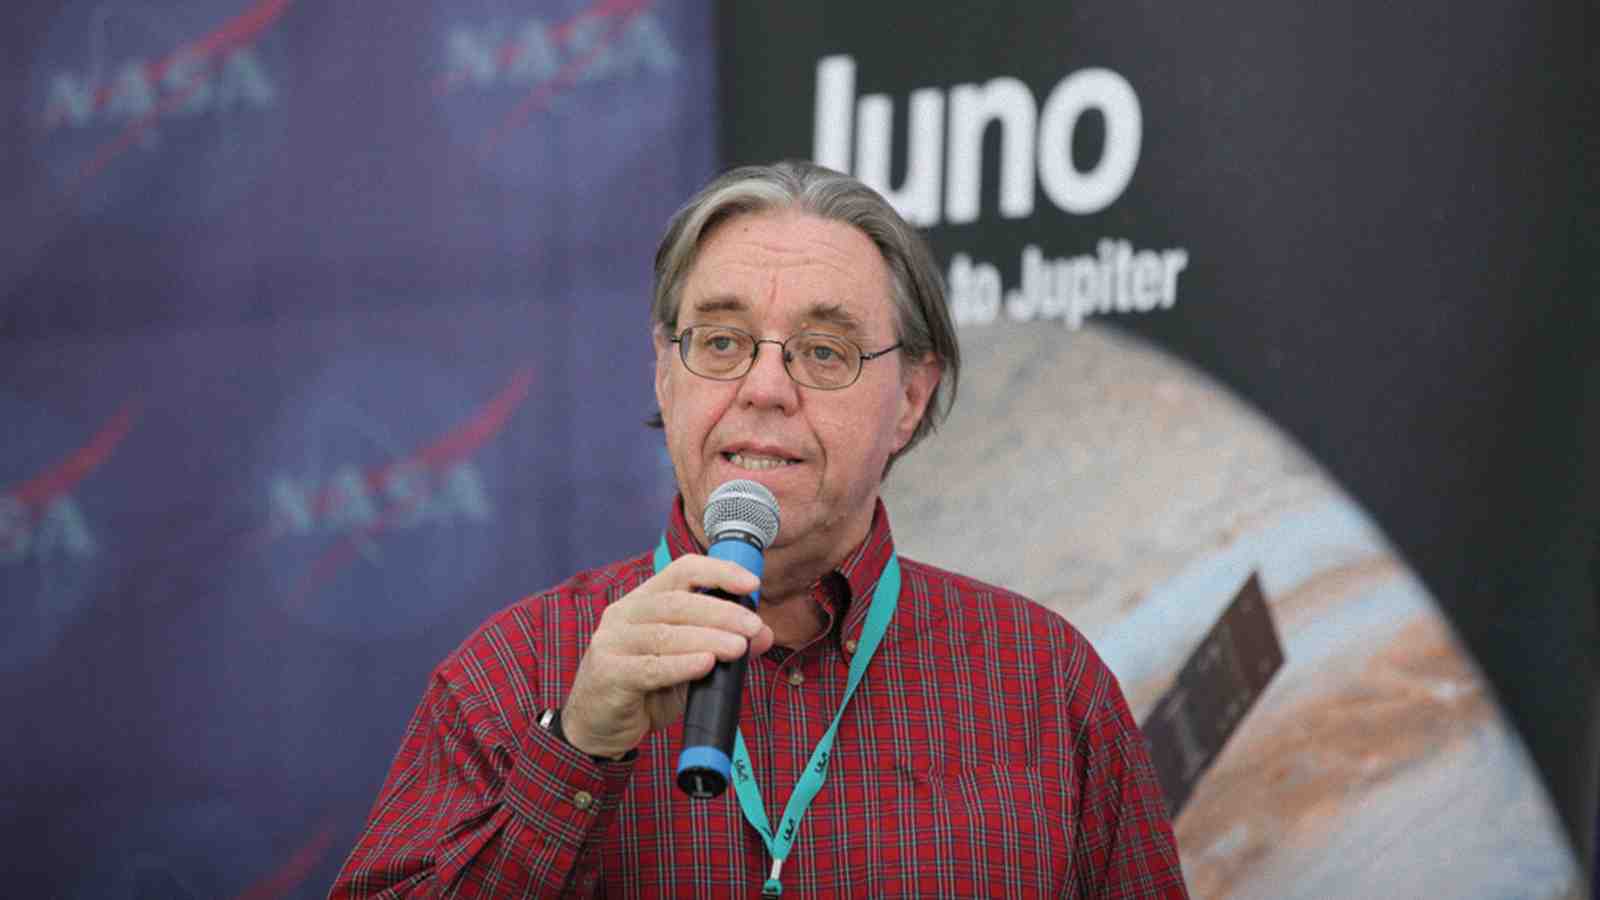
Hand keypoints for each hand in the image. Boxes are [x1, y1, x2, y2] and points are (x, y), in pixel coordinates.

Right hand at [561, 555, 773, 758]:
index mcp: (644, 600)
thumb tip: (764, 635)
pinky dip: (681, 665)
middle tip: (752, 626)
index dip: (718, 572)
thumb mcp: (688, 664)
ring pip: (665, 633)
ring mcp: (612, 642)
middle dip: (721, 612)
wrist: (598, 727)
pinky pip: (650, 667)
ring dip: (708, 638)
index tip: (751, 583)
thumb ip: (722, 646)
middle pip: (677, 602)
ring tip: (738, 647)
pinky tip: (705, 665)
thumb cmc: (645, 689)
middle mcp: (624, 614)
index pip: (682, 570)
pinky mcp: (609, 674)